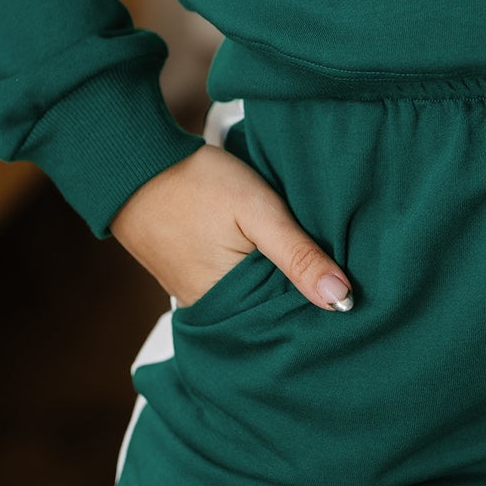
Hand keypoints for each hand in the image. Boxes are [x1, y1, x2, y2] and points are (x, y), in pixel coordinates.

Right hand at [108, 143, 353, 312]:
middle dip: (299, 297)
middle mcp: (210, 312)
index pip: (290, 319)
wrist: (134, 166)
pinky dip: (252, 276)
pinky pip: (231, 288)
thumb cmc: (196, 183)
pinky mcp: (188, 280)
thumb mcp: (258, 211)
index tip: (351, 291)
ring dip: (276, 285)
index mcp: (228, 306)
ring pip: (252, 299)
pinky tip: (270, 258)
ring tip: (306, 264)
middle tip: (333, 272)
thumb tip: (342, 301)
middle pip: (270, 312)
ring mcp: (195, 297)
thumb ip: (299, 255)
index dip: (320, 304)